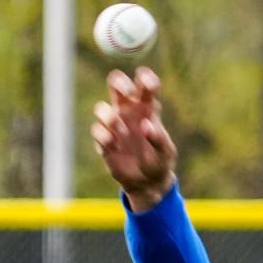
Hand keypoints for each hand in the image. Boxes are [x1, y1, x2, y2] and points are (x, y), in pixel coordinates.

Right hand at [91, 67, 176, 211]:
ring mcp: (114, 125)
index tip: (148, 84)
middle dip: (119, 83)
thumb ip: (158, 138)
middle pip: (117, 84)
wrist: (147, 183)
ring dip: (109, 117)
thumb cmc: (159, 162)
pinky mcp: (104, 141)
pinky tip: (116, 148)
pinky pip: (97, 131)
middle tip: (125, 92)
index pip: (144, 85)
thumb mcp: (165, 152)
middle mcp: (128, 112)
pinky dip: (105, 137)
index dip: (145, 78)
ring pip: (101, 108)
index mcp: (147, 108)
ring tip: (122, 132)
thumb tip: (146, 125)